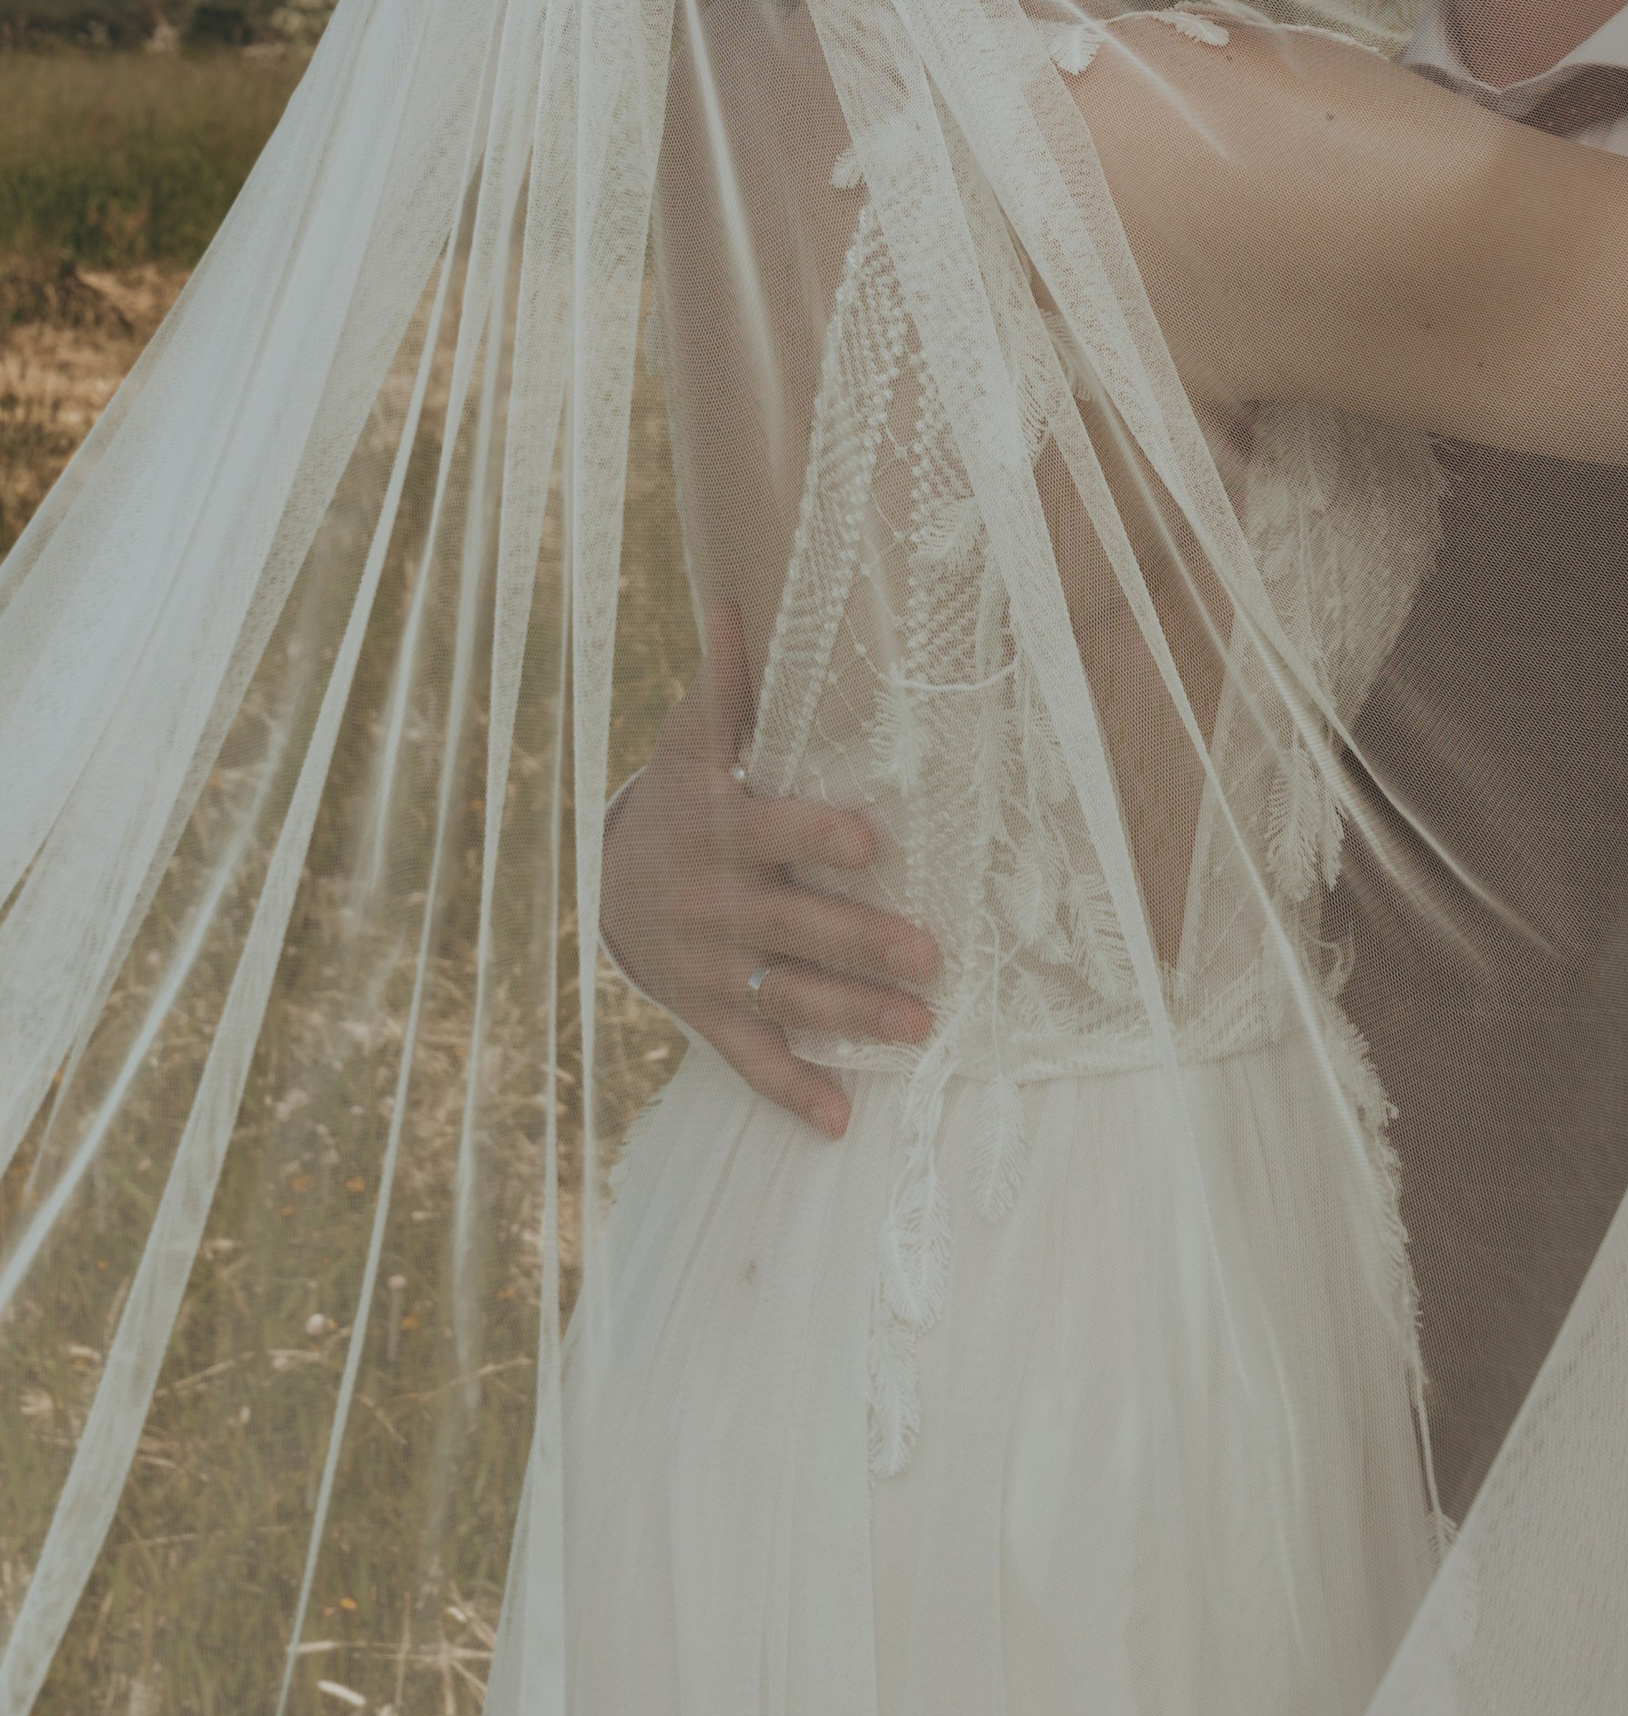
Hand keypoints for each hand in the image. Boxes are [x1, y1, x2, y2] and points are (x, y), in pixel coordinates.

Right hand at [599, 604, 939, 1138]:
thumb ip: (722, 684)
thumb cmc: (683, 801)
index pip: (774, 829)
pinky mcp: (713, 1013)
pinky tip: (842, 1119)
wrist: (610, 886)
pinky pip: (752, 1058)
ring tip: (921, 1031)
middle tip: (930, 955)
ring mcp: (715, 964)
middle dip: (862, 942)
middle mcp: (717, 901)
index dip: (818, 835)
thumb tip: (734, 596)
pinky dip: (794, 1092)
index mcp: (720, 827)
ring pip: (789, 994)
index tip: (870, 838)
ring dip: (854, 1016)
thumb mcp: (690, 743)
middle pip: (796, 924)